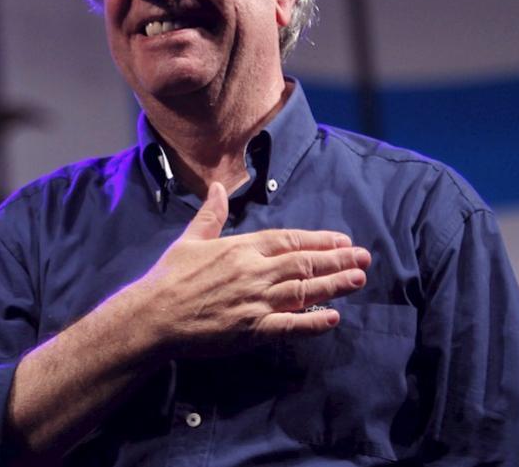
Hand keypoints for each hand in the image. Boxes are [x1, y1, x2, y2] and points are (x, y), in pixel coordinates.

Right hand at [129, 181, 369, 357]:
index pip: (289, 240)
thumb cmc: (169, 277)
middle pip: (304, 264)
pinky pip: (290, 326)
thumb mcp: (190, 239)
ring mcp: (255, 303)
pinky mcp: (252, 331)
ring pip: (304, 292)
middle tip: (364, 258)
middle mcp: (254, 273)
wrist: (154, 315)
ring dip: (334, 286)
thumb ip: (211, 214)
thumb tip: (216, 186)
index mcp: (241, 248)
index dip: (319, 240)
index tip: (341, 240)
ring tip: (357, 279)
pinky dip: (313, 323)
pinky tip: (333, 318)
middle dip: (337, 260)